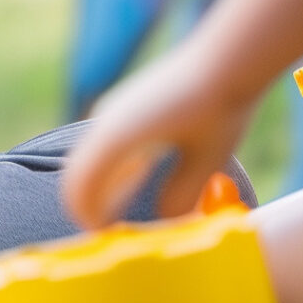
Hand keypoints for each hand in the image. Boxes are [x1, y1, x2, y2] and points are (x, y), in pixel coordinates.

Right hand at [61, 34, 256, 227]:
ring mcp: (112, 112)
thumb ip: (179, 199)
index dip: (90, 222)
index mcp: (117, 138)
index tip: (113, 243)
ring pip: (86, 161)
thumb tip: (162, 225)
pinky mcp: (123, 107)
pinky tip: (136, 181)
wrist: (227, 59)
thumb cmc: (220, 109)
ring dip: (98, 190)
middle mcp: (105, 122)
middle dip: (88, 209)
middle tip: (116, 236)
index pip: (81, 191)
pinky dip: (107, 172)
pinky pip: (101, 147)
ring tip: (126, 214)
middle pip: (74, 178)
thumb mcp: (205, 162)